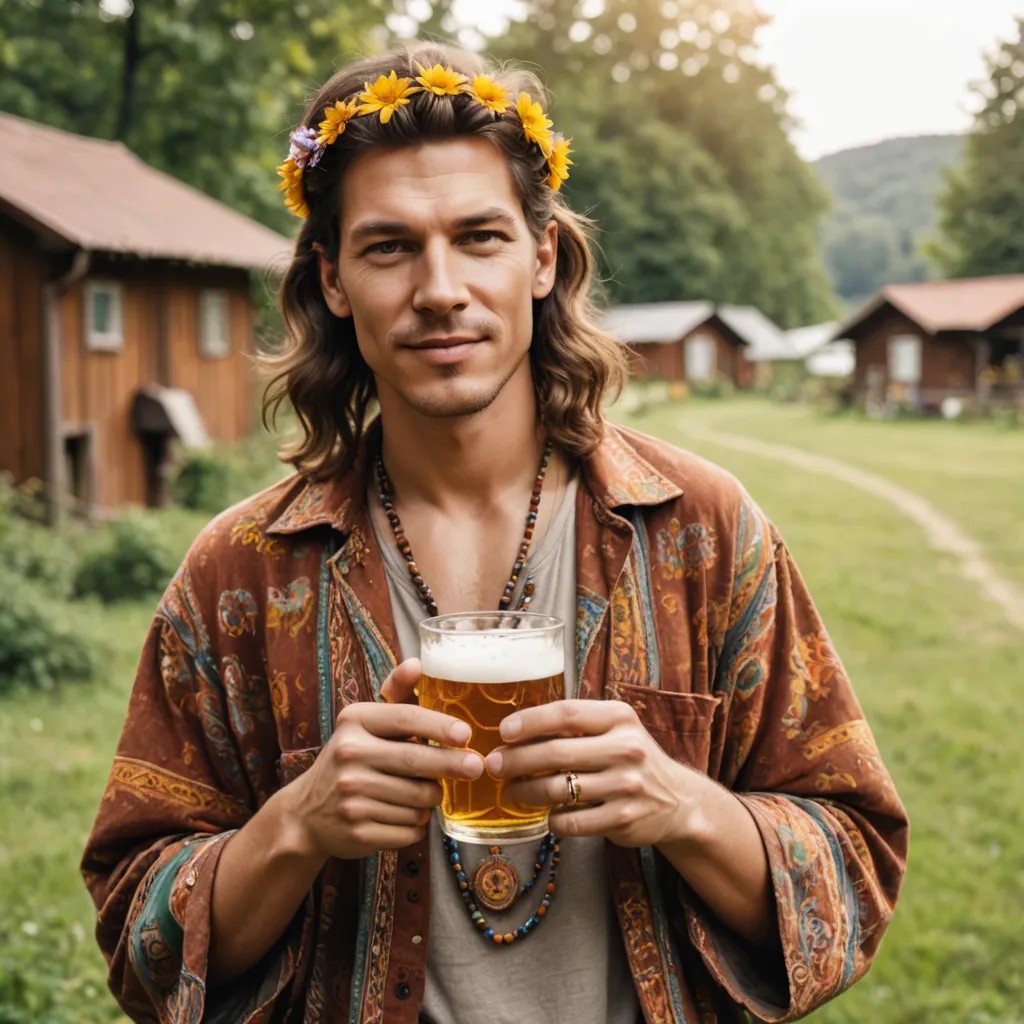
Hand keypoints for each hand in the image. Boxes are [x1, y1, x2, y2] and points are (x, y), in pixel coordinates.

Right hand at [283, 658, 483, 859]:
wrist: (308, 812)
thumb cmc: (352, 758)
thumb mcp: (366, 722)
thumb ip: (395, 692)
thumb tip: (418, 662)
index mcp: (354, 722)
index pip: (406, 718)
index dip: (440, 725)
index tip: (465, 734)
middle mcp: (349, 755)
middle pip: (416, 761)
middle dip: (452, 765)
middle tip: (476, 767)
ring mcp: (351, 796)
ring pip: (418, 800)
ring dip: (430, 799)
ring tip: (423, 793)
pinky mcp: (357, 831)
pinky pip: (408, 829)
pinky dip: (416, 824)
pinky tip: (405, 815)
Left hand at [485, 699, 710, 849]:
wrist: (677, 800)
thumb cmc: (630, 758)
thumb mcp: (614, 729)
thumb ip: (576, 725)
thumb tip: (516, 729)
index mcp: (620, 718)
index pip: (567, 713)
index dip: (530, 721)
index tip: (504, 731)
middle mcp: (626, 749)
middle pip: (556, 752)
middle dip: (516, 760)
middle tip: (493, 765)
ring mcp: (626, 785)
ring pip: (559, 789)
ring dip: (525, 792)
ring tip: (511, 791)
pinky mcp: (624, 819)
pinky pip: (572, 822)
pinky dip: (552, 819)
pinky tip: (547, 815)